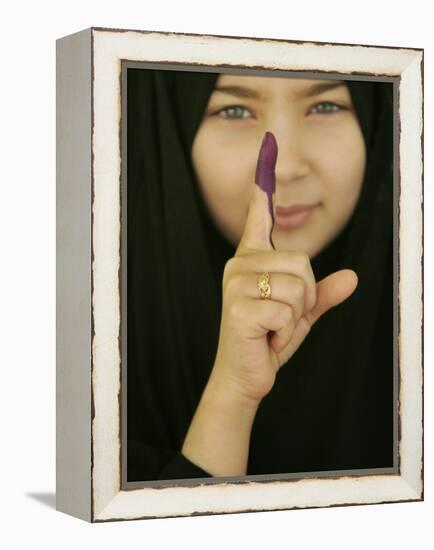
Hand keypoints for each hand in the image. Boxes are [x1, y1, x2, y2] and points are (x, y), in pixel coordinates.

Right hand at [212, 181, 358, 403]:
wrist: (246, 374)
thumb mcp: (301, 313)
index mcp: (252, 261)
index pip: (258, 217)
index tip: (265, 147)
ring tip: (274, 326)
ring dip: (296, 314)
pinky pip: (288, 309)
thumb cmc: (269, 338)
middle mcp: (240, 265)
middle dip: (306, 296)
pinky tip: (267, 337)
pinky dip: (286, 330)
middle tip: (283, 316)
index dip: (264, 186)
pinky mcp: (238, 307)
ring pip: (298, 284)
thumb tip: (352, 277)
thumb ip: (323, 294)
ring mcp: (236, 284)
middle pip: (303, 261)